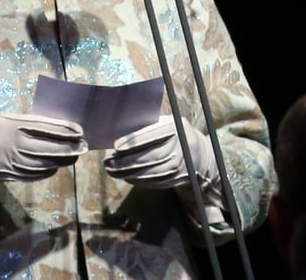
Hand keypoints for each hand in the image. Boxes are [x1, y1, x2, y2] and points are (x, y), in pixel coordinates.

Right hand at [0, 113, 87, 210]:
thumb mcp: (3, 118)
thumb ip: (26, 122)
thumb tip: (55, 128)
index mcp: (9, 123)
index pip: (43, 127)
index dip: (63, 129)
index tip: (79, 131)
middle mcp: (8, 142)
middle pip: (45, 147)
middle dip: (67, 147)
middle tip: (83, 146)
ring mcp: (7, 161)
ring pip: (40, 163)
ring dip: (60, 161)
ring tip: (74, 158)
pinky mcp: (6, 175)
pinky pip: (31, 175)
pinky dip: (46, 172)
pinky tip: (56, 168)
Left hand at [104, 115, 225, 226]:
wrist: (197, 154)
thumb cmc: (173, 134)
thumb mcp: (165, 123)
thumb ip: (148, 125)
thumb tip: (119, 131)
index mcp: (176, 127)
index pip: (154, 134)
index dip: (134, 141)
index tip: (116, 146)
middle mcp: (181, 147)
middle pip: (151, 156)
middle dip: (126, 161)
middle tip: (108, 162)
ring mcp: (180, 165)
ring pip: (151, 172)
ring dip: (129, 173)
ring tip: (112, 171)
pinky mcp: (176, 178)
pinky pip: (155, 182)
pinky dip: (138, 180)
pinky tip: (126, 177)